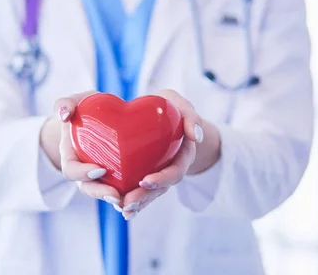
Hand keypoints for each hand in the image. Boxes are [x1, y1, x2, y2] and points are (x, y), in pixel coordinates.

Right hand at [49, 91, 121, 207]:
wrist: (101, 118)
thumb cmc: (86, 109)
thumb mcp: (76, 102)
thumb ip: (65, 104)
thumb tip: (64, 115)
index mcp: (70, 156)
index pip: (71, 170)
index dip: (82, 173)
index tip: (99, 169)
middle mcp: (83, 171)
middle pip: (88, 188)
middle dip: (100, 193)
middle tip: (116, 195)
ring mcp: (100, 177)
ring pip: (105, 194)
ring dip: (116, 200)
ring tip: (129, 202)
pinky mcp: (116, 179)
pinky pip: (121, 192)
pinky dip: (130, 198)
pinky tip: (141, 201)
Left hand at [120, 89, 219, 219]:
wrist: (167, 116)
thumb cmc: (172, 108)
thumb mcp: (182, 106)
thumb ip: (191, 116)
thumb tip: (195, 136)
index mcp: (183, 154)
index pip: (175, 171)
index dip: (162, 178)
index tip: (146, 181)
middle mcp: (172, 168)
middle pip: (161, 188)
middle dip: (145, 197)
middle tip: (127, 202)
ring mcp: (160, 174)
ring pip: (150, 194)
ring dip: (138, 204)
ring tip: (123, 210)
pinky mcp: (146, 175)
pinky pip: (141, 191)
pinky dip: (134, 202)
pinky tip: (122, 211)